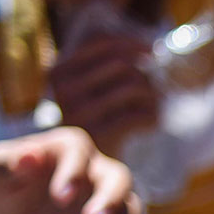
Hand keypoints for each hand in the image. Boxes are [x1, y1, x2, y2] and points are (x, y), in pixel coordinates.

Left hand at [0, 127, 141, 213]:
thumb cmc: (1, 182)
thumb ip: (10, 161)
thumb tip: (29, 156)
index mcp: (68, 148)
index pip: (79, 154)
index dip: (72, 173)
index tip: (59, 198)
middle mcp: (94, 170)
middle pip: (118, 178)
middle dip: (110, 199)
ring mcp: (103, 200)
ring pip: (128, 207)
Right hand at [48, 34, 159, 158]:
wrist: (86, 173)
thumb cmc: (96, 121)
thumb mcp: (91, 88)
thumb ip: (110, 61)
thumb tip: (151, 45)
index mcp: (59, 72)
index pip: (100, 41)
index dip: (131, 41)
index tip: (152, 49)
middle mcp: (65, 90)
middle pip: (122, 63)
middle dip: (145, 75)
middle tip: (154, 90)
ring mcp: (80, 114)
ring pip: (134, 86)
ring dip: (153, 96)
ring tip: (153, 106)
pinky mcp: (100, 136)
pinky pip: (140, 113)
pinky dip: (153, 116)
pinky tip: (150, 123)